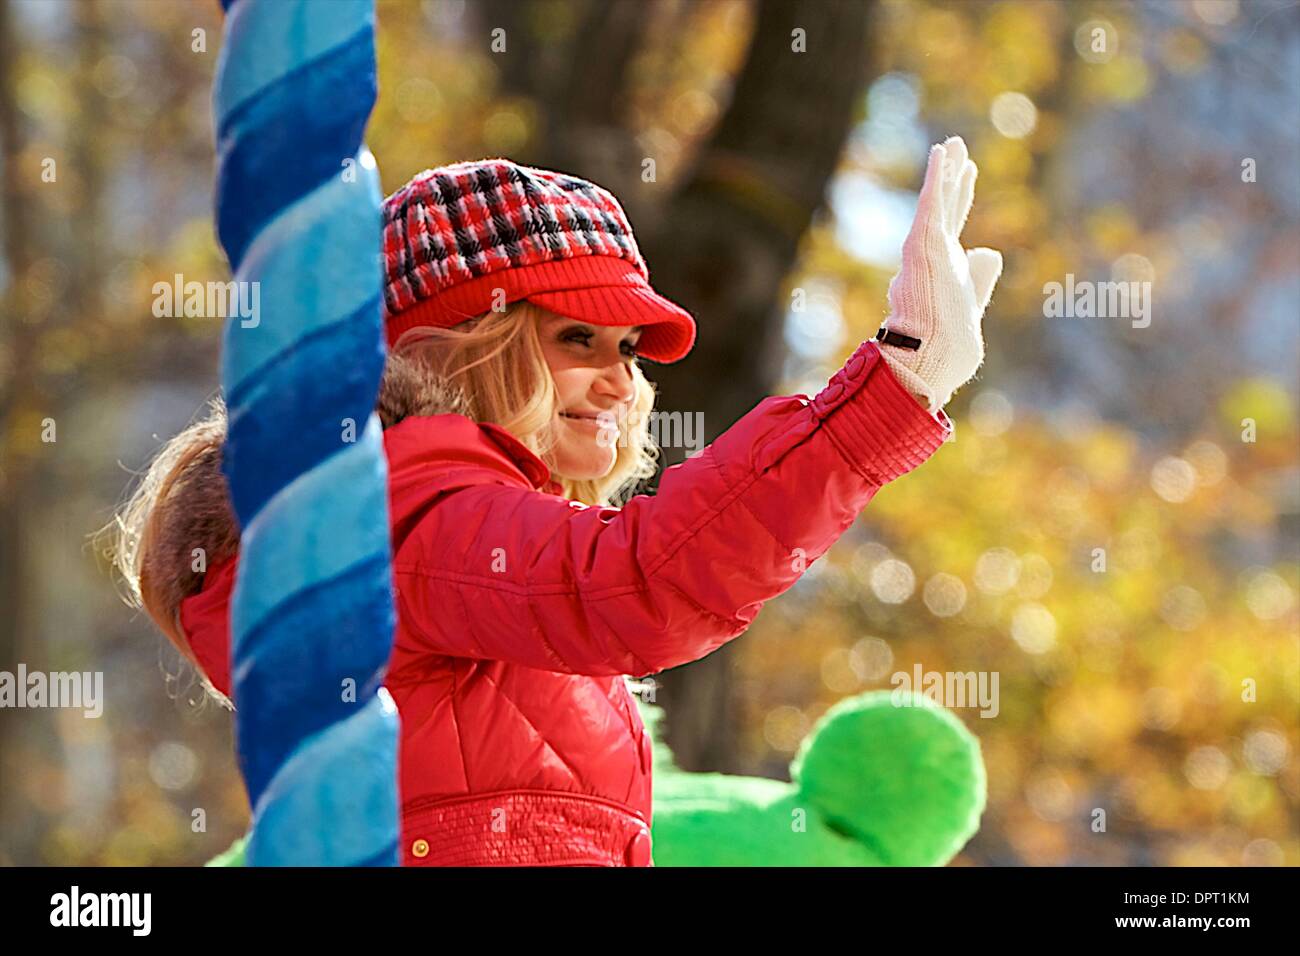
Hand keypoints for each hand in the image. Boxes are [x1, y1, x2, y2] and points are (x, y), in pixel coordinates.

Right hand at [876, 136, 1002, 412]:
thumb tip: (990, 251)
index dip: (960, 196)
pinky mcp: (923, 245)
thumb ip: (980, 276)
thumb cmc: (950, 342)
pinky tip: (941, 152)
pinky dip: (935, 178)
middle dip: (951, 176)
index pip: (952, 223)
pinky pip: (930, 204)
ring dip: (944, 170)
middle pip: (944, 206)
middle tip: (957, 147)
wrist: (934, 357)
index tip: (967, 171)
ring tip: (953, 143)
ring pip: (937, 200)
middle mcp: (931, 254)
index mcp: (943, 267)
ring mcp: (925, 249)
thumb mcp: (972, 302)